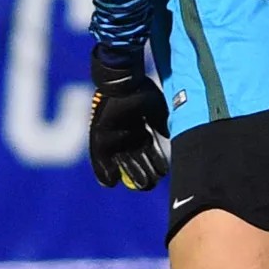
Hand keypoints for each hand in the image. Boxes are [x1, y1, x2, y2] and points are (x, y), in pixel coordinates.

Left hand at [88, 48, 170, 190]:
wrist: (123, 82)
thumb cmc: (141, 93)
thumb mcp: (156, 110)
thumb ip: (161, 125)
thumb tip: (170, 138)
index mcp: (139, 128)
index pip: (148, 150)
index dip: (155, 162)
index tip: (163, 174)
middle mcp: (124, 134)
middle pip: (134, 158)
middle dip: (142, 172)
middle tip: (150, 185)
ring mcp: (111, 135)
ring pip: (120, 159)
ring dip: (129, 173)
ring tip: (140, 186)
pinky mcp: (97, 135)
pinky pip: (98, 157)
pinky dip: (103, 170)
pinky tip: (112, 183)